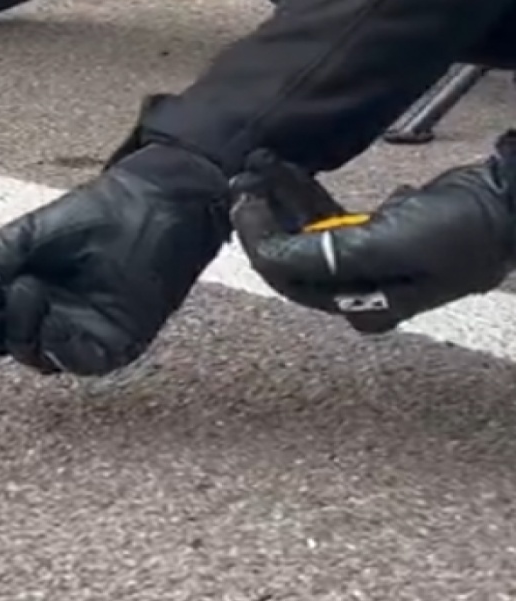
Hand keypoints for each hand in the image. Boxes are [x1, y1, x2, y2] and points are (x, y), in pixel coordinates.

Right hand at [0, 142, 231, 375]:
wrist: (150, 205)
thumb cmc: (92, 216)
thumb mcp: (24, 239)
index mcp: (19, 294)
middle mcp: (44, 321)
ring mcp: (76, 338)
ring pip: (30, 354)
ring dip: (18, 327)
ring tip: (24, 288)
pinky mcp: (110, 349)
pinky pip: (71, 359)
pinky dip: (54, 342)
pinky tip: (48, 314)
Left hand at [230, 138, 515, 332]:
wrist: (512, 202)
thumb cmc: (458, 227)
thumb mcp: (390, 242)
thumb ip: (328, 254)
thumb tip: (271, 256)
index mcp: (359, 306)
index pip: (288, 276)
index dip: (258, 238)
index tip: (241, 199)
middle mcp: (357, 292)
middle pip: (291, 255)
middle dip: (264, 215)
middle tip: (242, 176)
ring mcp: (366, 264)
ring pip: (306, 232)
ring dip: (281, 198)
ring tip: (259, 164)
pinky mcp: (376, 236)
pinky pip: (328, 218)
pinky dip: (307, 195)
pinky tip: (287, 170)